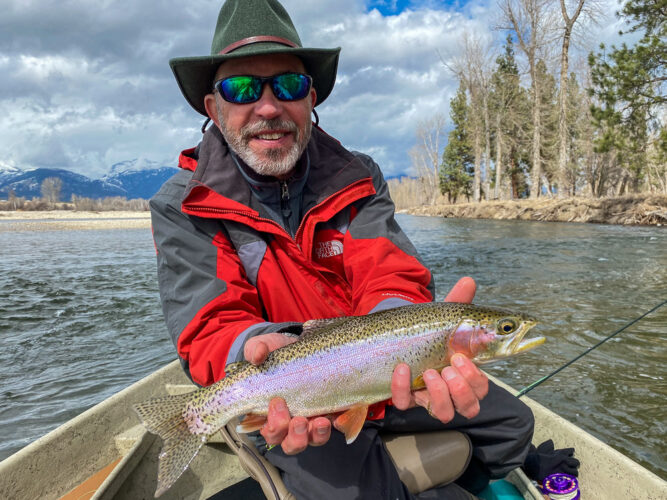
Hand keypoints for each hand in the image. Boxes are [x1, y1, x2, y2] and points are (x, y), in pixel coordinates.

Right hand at [244, 333, 331, 453]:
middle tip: (298, 420)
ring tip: (321, 421)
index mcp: (272, 415)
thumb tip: (257, 355)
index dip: (273, 427)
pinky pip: (341, 424)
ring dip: (317, 435)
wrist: (304, 347)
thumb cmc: (279, 355)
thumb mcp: (264, 347)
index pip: (271, 432)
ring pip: (315, 439)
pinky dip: (342, 423)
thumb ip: (256, 349)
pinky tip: (340, 415)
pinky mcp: (335, 410)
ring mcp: (315, 419)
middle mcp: (293, 423)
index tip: (277, 403)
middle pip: (292, 444)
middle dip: (295, 436)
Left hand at [391, 277, 488, 421]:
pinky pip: (404, 403)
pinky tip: (401, 369)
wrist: (397, 336)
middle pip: (469, 407)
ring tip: (431, 372)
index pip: (481, 389)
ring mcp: (426, 395)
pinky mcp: (404, 397)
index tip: (466, 358)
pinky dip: (402, 387)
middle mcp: (448, 389)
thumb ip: (458, 301)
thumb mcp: (443, 317)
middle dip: (462, 388)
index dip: (478, 381)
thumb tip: (468, 281)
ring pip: (443, 413)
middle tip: (450, 364)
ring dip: (440, 393)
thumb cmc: (428, 331)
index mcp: (463, 373)